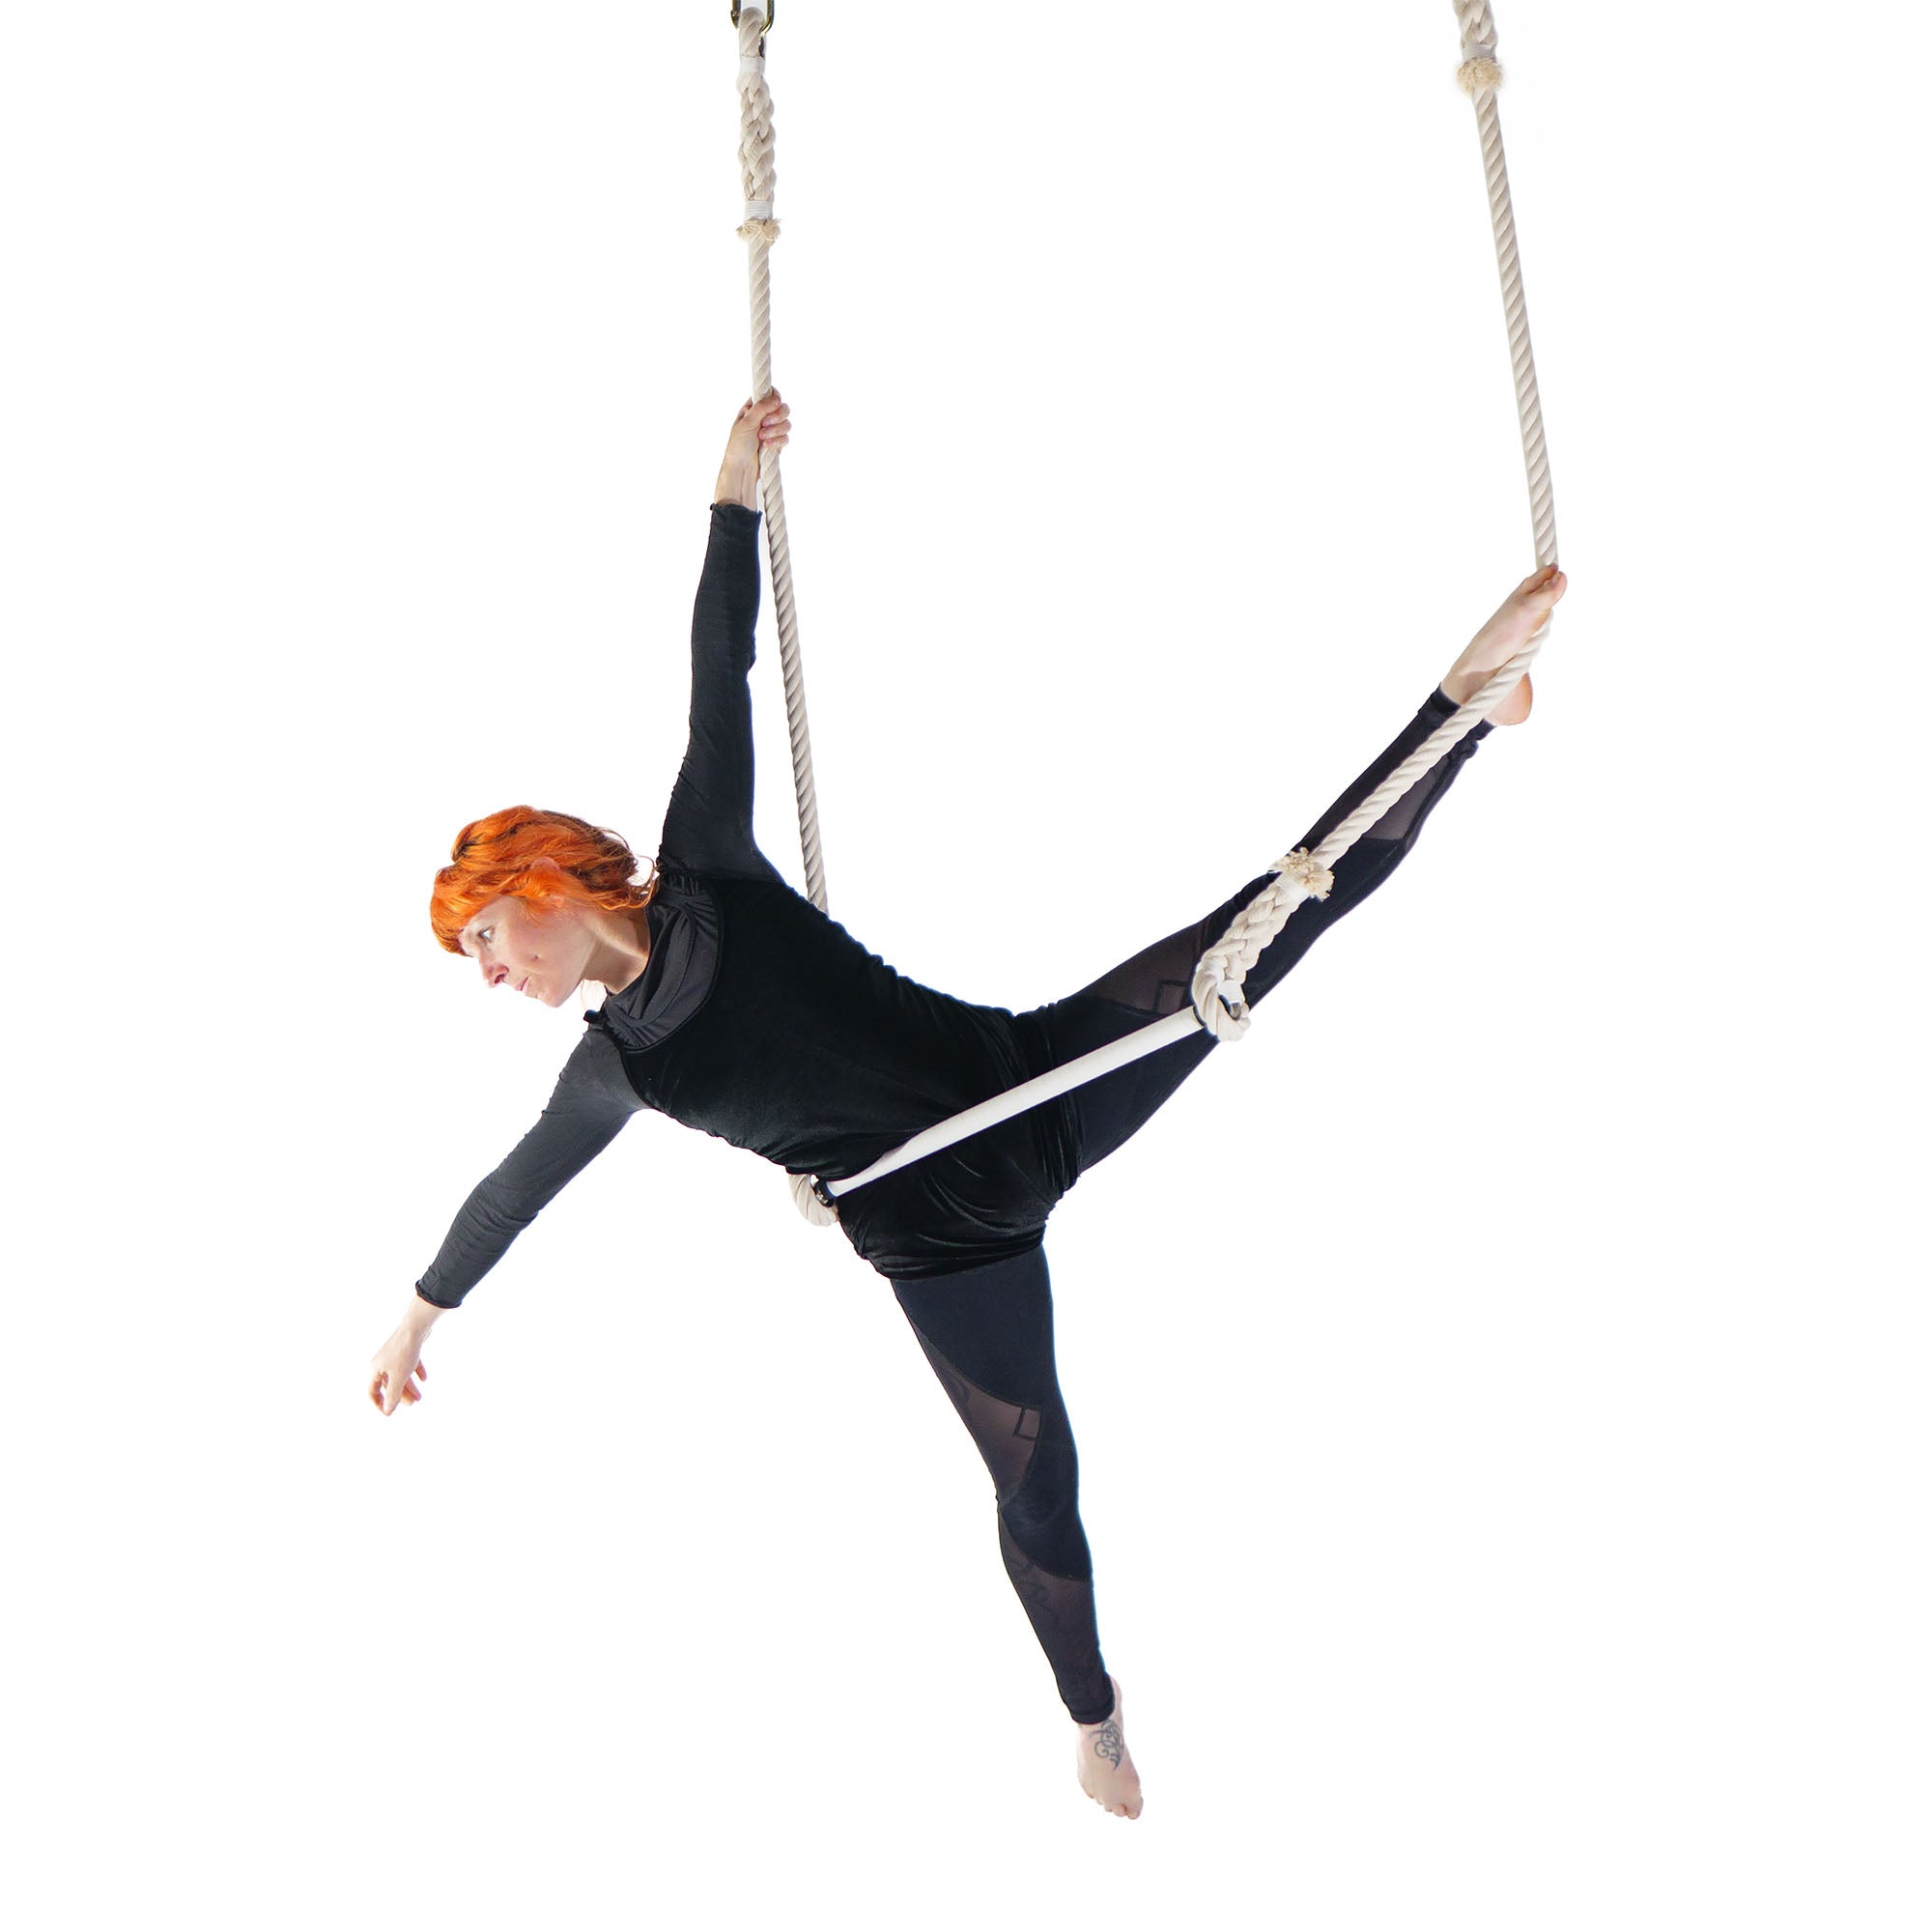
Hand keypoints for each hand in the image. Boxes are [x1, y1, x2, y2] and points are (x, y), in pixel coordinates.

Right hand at [369, 1314, 435, 1416]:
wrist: (415, 1328)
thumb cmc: (403, 1353)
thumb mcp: (398, 1378)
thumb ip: (393, 1395)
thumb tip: (388, 1411)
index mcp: (375, 1369)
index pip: (372, 1391)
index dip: (379, 1403)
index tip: (389, 1413)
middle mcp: (382, 1362)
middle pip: (389, 1384)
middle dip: (399, 1396)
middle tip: (413, 1404)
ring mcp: (394, 1355)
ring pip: (400, 1375)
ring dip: (410, 1387)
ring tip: (420, 1397)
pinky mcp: (406, 1349)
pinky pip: (410, 1364)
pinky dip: (416, 1372)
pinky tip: (425, 1378)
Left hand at [714, 390, 789, 508]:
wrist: (742, 468)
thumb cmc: (738, 445)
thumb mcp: (746, 422)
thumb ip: (761, 407)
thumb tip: (776, 398)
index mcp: (754, 408)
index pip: (771, 394)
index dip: (775, 399)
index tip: (773, 405)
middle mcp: (764, 417)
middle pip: (783, 408)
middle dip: (776, 417)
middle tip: (764, 424)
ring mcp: (772, 430)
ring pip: (786, 424)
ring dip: (776, 431)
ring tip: (762, 439)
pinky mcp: (777, 443)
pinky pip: (786, 438)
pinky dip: (778, 442)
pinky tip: (767, 447)